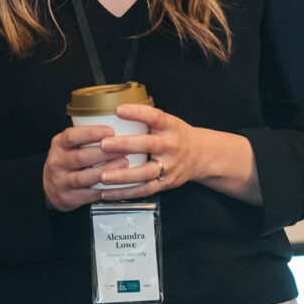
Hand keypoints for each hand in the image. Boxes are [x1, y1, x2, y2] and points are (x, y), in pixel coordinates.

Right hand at [42, 124, 136, 211]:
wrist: (53, 187)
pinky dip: (104, 189)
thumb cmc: (68, 160)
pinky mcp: (68, 197)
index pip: (72, 136)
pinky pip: (88, 195)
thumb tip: (120, 123)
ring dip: (106, 170)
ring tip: (124, 164)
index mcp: (58, 144)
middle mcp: (57, 162)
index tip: (110, 131)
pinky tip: (117, 183)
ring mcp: (61, 181)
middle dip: (105, 153)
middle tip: (124, 149)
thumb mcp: (70, 144)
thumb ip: (87, 136)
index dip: (91, 133)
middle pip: (81, 157)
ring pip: (84, 177)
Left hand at [95, 104, 253, 201]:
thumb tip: (111, 111)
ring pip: (145, 173)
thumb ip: (145, 119)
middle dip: (125, 145)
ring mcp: (169, 166)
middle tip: (104, 144)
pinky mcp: (165, 183)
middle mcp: (171, 146)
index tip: (120, 110)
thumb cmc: (176, 136)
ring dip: (122, 176)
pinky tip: (108, 192)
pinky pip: (144, 190)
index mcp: (170, 127)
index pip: (155, 117)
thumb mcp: (167, 121)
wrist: (200, 155)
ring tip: (103, 176)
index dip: (137, 113)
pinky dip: (125, 193)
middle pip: (149, 145)